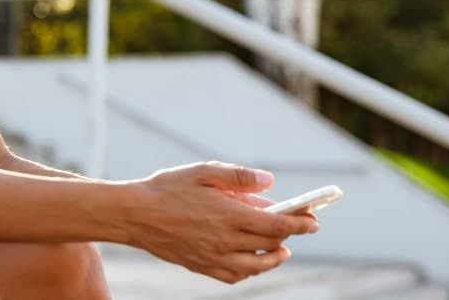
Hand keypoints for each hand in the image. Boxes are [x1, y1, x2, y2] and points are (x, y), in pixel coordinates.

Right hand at [127, 161, 317, 284]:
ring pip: (257, 265)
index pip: (277, 223)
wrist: (134, 215)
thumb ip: (238, 176)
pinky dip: (250, 271)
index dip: (300, 222)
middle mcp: (225, 240)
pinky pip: (235, 276)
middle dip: (291, 235)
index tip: (314, 219)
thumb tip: (270, 181)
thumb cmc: (167, 188)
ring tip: (282, 249)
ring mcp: (214, 257)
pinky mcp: (202, 267)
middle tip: (302, 226)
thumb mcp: (203, 171)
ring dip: (275, 257)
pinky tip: (252, 262)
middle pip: (270, 243)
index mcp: (229, 214)